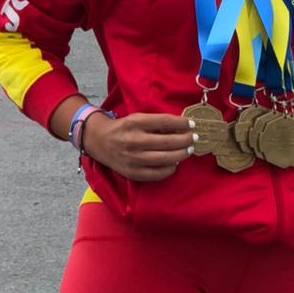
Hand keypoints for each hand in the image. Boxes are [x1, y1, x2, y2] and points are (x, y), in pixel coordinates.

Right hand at [82, 112, 196, 181]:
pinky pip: (156, 174)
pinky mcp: (132, 172)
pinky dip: (169, 169)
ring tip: (188, 150)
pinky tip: (175, 164)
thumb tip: (182, 127)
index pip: (164, 122)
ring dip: (181, 155)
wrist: (99, 141)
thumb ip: (157, 122)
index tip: (192, 124)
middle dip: (185, 140)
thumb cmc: (124, 128)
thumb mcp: (137, 118)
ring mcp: (132, 158)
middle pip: (167, 142)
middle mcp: (134, 141)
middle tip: (194, 138)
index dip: (181, 124)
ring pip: (164, 159)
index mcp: (135, 123)